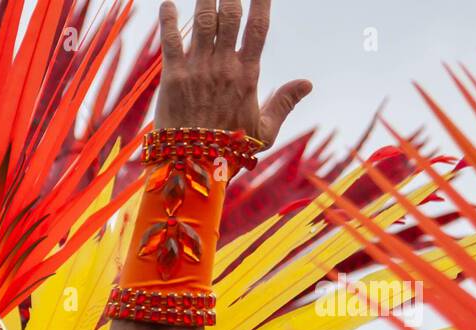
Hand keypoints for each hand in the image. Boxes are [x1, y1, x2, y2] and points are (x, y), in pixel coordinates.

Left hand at [154, 0, 310, 147]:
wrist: (193, 166)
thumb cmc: (229, 151)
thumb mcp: (265, 131)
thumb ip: (285, 103)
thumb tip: (308, 83)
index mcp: (247, 75)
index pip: (258, 28)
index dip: (261, 2)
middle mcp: (224, 66)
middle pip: (230, 16)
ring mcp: (198, 69)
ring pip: (203, 21)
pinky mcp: (173, 76)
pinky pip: (171, 40)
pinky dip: (169, 19)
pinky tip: (167, 4)